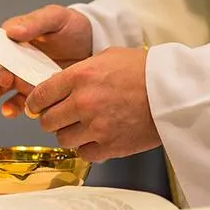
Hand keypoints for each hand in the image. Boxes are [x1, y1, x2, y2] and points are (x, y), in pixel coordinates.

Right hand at [0, 5, 92, 117]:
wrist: (94, 44)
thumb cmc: (72, 26)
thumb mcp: (56, 17)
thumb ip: (35, 22)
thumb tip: (11, 31)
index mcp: (15, 39)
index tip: (3, 74)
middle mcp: (15, 59)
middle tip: (3, 89)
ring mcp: (24, 77)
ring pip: (5, 92)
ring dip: (3, 102)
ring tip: (8, 110)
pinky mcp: (37, 91)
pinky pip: (23, 103)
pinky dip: (20, 109)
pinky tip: (25, 113)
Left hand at [25, 47, 160, 161]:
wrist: (173, 92)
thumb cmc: (144, 70)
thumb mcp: (108, 56)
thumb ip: (80, 70)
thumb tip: (60, 83)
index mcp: (80, 77)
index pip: (40, 95)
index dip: (35, 102)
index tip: (37, 105)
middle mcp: (83, 103)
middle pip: (47, 120)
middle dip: (51, 118)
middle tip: (61, 116)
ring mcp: (96, 127)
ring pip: (62, 139)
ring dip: (69, 133)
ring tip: (82, 126)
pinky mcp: (109, 146)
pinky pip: (83, 152)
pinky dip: (86, 147)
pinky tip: (96, 137)